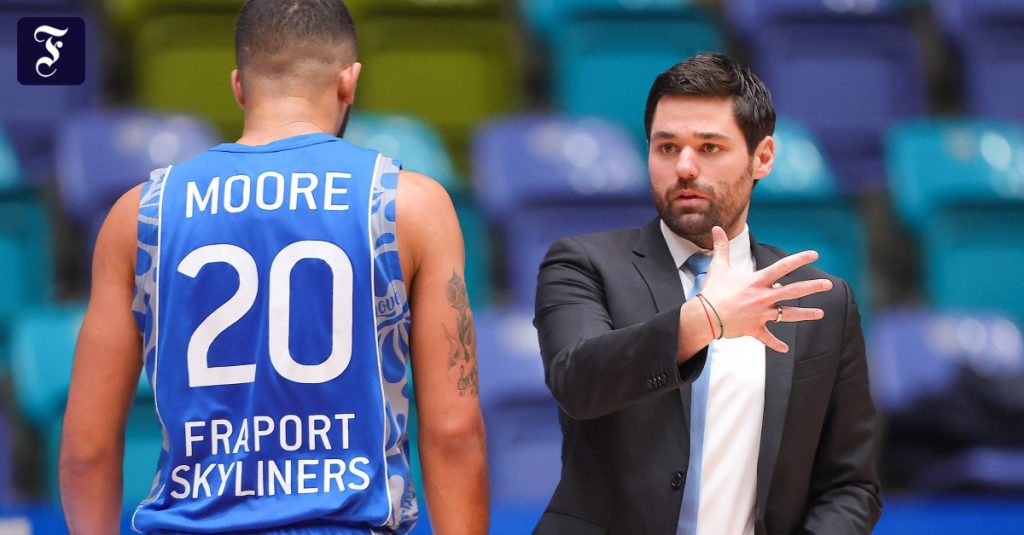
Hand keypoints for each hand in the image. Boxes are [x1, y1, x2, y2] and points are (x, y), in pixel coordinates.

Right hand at [698, 226, 831, 352]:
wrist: (705, 317)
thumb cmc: (712, 291)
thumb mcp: (718, 267)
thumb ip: (721, 247)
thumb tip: (716, 227)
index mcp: (757, 282)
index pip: (782, 267)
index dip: (799, 259)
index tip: (814, 255)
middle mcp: (763, 298)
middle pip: (793, 291)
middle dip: (812, 287)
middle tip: (828, 284)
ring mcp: (761, 314)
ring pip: (788, 315)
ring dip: (805, 314)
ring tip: (820, 314)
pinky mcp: (755, 329)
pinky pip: (768, 338)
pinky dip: (776, 344)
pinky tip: (785, 349)